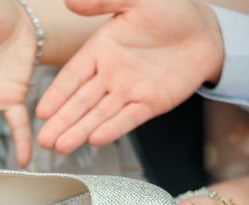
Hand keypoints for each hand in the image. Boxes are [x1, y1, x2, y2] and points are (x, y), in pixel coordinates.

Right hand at [36, 0, 223, 153]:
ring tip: (63, 147)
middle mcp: (111, 75)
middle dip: (62, 122)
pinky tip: (96, 139)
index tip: (41, 111)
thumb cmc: (172, 11)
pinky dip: (113, 129)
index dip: (57, 94)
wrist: (206, 31)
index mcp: (101, 50)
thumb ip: (103, 0)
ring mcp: (129, 91)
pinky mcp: (150, 104)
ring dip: (80, 131)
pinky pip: (128, 119)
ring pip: (100, 115)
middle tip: (43, 141)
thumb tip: (70, 1)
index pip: (72, 76)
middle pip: (80, 102)